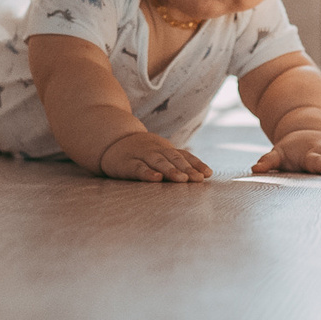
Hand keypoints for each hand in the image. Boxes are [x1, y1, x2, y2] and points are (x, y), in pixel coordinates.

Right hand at [99, 131, 213, 182]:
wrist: (112, 140)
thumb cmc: (142, 152)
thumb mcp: (160, 154)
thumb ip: (177, 162)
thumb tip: (204, 175)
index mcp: (166, 149)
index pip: (184, 156)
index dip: (196, 164)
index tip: (208, 174)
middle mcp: (156, 150)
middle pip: (174, 159)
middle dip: (187, 169)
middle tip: (198, 179)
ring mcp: (141, 155)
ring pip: (158, 162)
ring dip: (171, 170)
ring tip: (182, 179)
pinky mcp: (127, 164)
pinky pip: (138, 168)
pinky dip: (147, 173)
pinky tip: (156, 178)